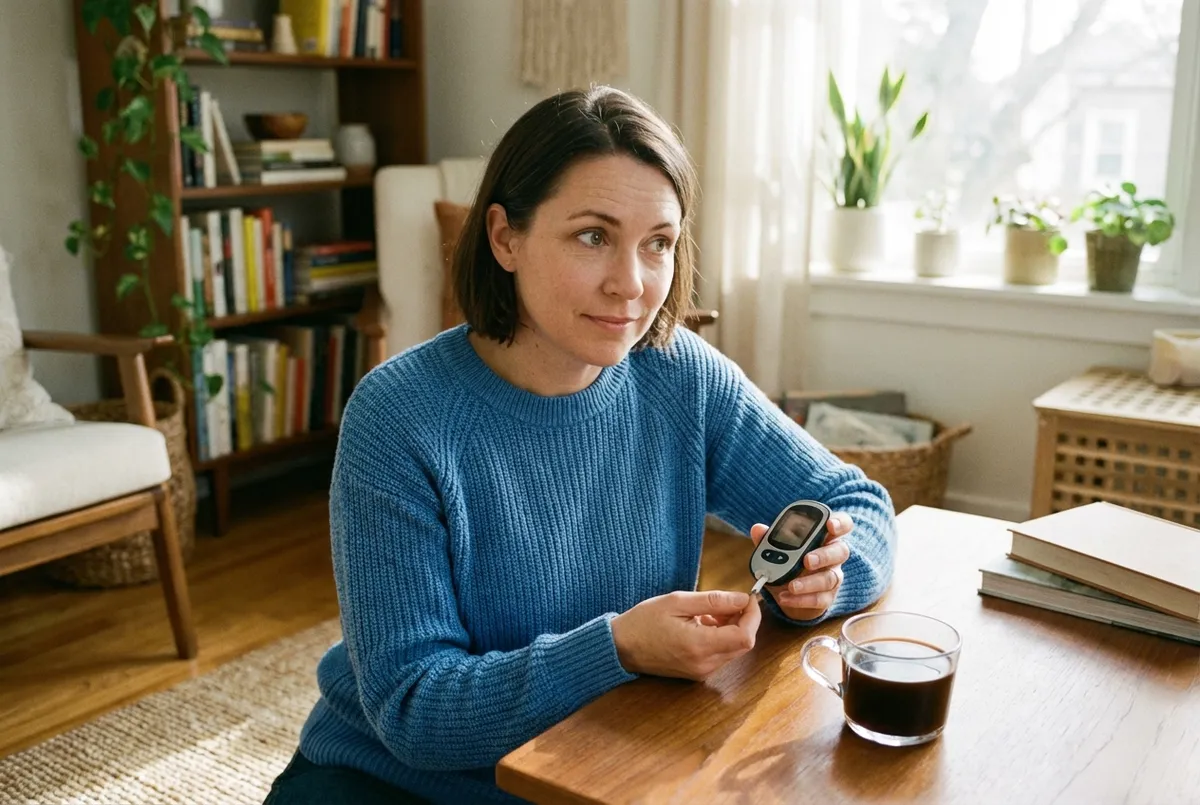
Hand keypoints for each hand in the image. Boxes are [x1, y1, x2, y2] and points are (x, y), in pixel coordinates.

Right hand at [610, 590, 761, 680]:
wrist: (620, 647)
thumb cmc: (644, 622)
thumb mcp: (677, 601)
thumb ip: (713, 601)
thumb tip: (742, 599)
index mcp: (699, 646)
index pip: (745, 637)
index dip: (753, 616)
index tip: (748, 598)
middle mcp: (704, 664)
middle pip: (744, 644)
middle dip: (744, 620)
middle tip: (729, 601)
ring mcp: (701, 671)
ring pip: (734, 649)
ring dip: (731, 628)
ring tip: (709, 611)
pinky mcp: (698, 673)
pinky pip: (721, 654)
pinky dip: (721, 637)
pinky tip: (703, 623)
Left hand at [750, 512, 851, 620]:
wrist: (789, 593)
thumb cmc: (789, 563)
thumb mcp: (778, 551)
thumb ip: (769, 540)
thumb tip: (757, 529)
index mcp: (824, 537)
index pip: (842, 525)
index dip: (839, 523)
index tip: (829, 524)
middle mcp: (833, 555)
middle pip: (840, 551)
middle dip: (824, 555)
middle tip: (807, 560)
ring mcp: (833, 576)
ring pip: (831, 578)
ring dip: (810, 582)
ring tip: (791, 586)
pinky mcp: (828, 597)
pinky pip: (820, 599)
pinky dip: (802, 600)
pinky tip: (785, 598)